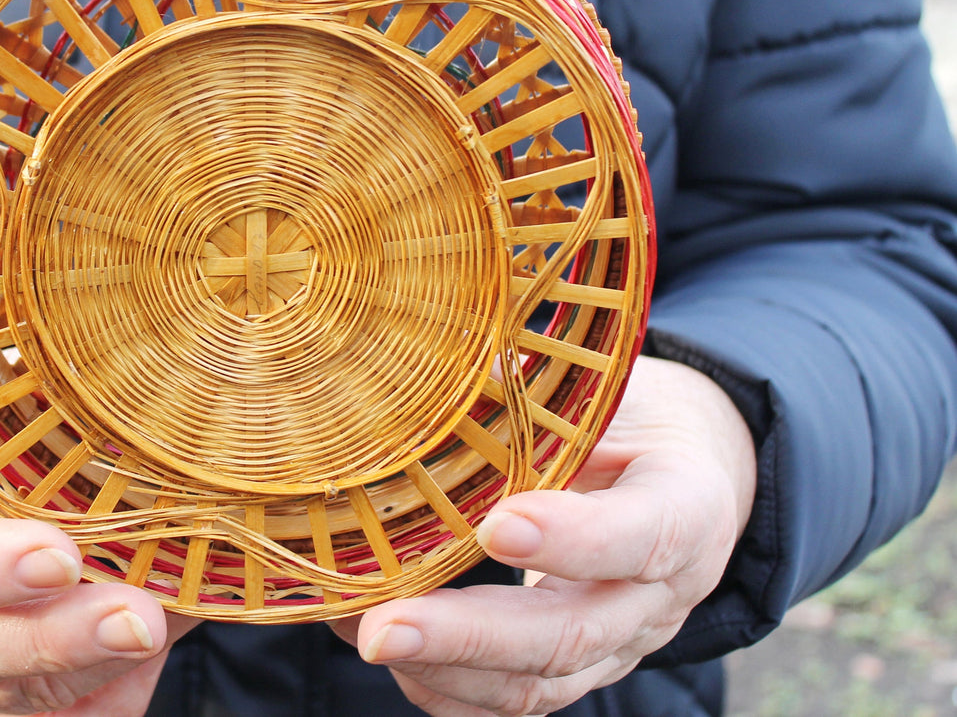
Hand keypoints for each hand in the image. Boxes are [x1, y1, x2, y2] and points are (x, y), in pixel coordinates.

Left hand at [329, 355, 756, 716]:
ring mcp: (618, 644)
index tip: (495, 525)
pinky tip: (369, 639)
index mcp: (686, 506)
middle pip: (572, 635)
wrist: (686, 476)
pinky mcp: (576, 668)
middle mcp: (659, 595)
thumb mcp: (614, 393)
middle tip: (384, 627)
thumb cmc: (638, 419)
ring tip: (362, 633)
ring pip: (536, 682)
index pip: (643, 534)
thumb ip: (545, 396)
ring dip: (440, 667)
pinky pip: (509, 697)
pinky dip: (437, 681)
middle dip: (470, 637)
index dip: (573, 540)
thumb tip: (445, 366)